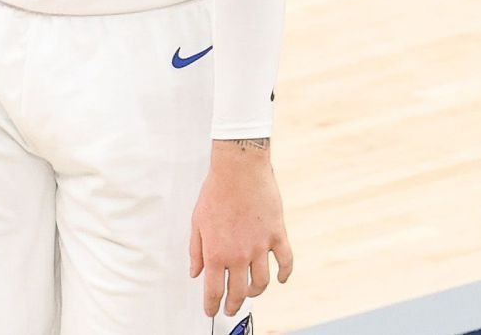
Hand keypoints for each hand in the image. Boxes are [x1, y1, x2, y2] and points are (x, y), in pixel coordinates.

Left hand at [189, 139, 294, 317]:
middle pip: (238, 292)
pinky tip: (281, 279)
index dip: (212, 305)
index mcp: (216, 253)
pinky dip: (284, 274)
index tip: (211, 311)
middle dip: (233, 304)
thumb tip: (196, 272)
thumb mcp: (197, 222)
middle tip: (230, 309)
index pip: (214, 291)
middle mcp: (239, 255)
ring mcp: (260, 247)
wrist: (239, 169)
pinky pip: (285, 261)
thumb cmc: (216, 192)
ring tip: (251, 292)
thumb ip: (196, 251)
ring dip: (256, 292)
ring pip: (261, 282)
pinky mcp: (277, 235)